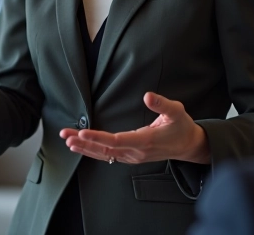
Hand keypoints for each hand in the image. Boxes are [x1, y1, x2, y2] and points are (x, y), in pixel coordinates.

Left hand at [59, 92, 210, 164]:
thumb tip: (147, 95)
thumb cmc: (181, 127)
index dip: (98, 137)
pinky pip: (108, 156)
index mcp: (145, 141)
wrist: (187, 145)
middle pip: (105, 149)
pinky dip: (93, 152)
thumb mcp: (177, 111)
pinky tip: (80, 147)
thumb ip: (162, 104)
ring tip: (67, 140)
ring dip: (85, 148)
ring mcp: (132, 156)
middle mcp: (136, 152)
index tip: (82, 132)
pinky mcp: (130, 156)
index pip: (117, 141)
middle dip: (84, 142)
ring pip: (104, 155)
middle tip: (65, 135)